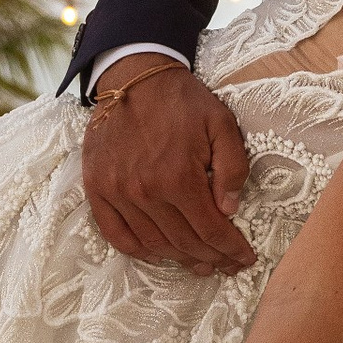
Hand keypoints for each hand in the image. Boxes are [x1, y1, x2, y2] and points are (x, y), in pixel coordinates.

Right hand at [81, 61, 256, 275]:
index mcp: (180, 176)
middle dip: (210, 258)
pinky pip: (116, 235)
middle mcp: (146, 191)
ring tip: (199, 263)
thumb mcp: (222, 124)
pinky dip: (139, 252)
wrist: (134, 77)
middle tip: (226, 264)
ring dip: (179, 259)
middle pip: (183, 242)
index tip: (245, 259)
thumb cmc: (182, 102)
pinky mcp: (97, 189)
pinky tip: (158, 254)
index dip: (230, 250)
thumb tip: (230, 210)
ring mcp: (117, 192)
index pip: (210, 230)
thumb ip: (233, 167)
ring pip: (153, 244)